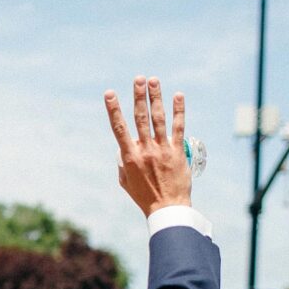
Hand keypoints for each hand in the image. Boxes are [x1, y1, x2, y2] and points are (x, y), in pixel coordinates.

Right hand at [105, 79, 190, 215]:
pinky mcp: (178, 152)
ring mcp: (162, 150)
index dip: (113, 109)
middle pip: (141, 118)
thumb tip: (124, 148)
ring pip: (158, 119)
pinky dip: (178, 111)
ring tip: (154, 81)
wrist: (167, 208)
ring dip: (156, 98)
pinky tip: (178, 96)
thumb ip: (122, 162)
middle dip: (139, 96)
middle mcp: (145, 150)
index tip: (110, 93)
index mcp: (129, 157)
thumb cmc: (144, 196)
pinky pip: (178, 127)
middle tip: (138, 79)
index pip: (119, 128)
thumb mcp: (125, 181)